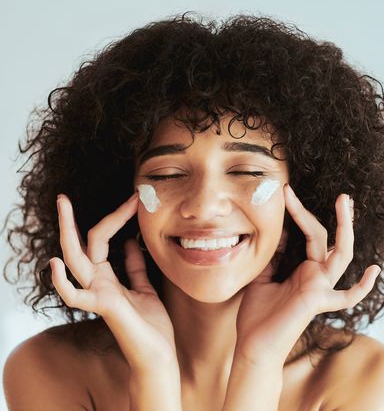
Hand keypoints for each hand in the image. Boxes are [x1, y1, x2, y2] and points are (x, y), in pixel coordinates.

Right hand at [50, 192, 177, 369]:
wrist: (159, 354)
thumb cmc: (150, 323)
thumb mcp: (144, 286)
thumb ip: (133, 267)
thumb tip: (130, 242)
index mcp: (107, 277)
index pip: (102, 240)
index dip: (115, 218)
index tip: (133, 199)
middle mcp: (97, 283)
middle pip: (80, 245)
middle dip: (73, 221)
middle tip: (63, 197)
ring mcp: (98, 294)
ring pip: (75, 260)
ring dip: (68, 234)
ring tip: (63, 208)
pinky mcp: (103, 307)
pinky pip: (75, 296)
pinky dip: (63, 282)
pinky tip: (56, 263)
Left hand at [235, 184, 380, 363]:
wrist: (252, 344)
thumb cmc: (257, 313)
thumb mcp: (261, 276)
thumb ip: (274, 256)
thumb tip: (280, 232)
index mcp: (302, 269)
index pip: (308, 234)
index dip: (299, 213)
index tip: (285, 192)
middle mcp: (314, 276)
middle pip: (326, 238)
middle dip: (331, 215)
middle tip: (339, 193)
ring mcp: (319, 288)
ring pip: (340, 255)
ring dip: (344, 228)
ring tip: (344, 202)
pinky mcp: (317, 301)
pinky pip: (347, 297)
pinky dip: (363, 286)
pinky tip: (374, 270)